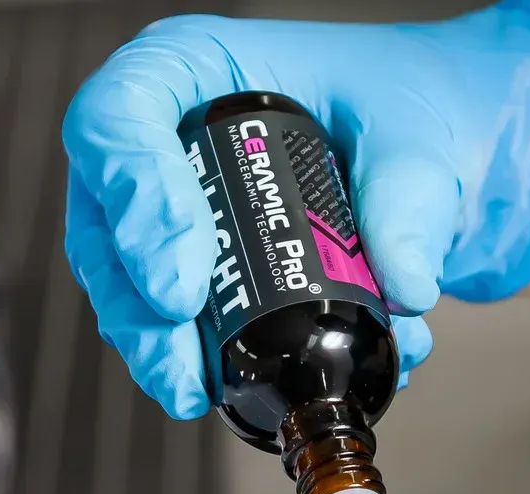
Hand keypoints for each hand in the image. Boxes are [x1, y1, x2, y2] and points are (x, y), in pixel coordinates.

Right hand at [61, 0, 529, 418]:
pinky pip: (159, 317)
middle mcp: (162, 135)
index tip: (185, 286)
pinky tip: (233, 388)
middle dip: (137, 306)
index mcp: (195, 66)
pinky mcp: (182, 263)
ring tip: (198, 391)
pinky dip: (196, 360)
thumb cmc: (397, 103)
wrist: (425, 146)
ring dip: (153, 346)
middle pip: (104, 219)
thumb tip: (404, 285)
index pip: (120, 117)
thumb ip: (411, 201)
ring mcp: (161, 204)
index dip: (137, 203)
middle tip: (185, 364)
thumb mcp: (415, 134)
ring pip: (119, 280)